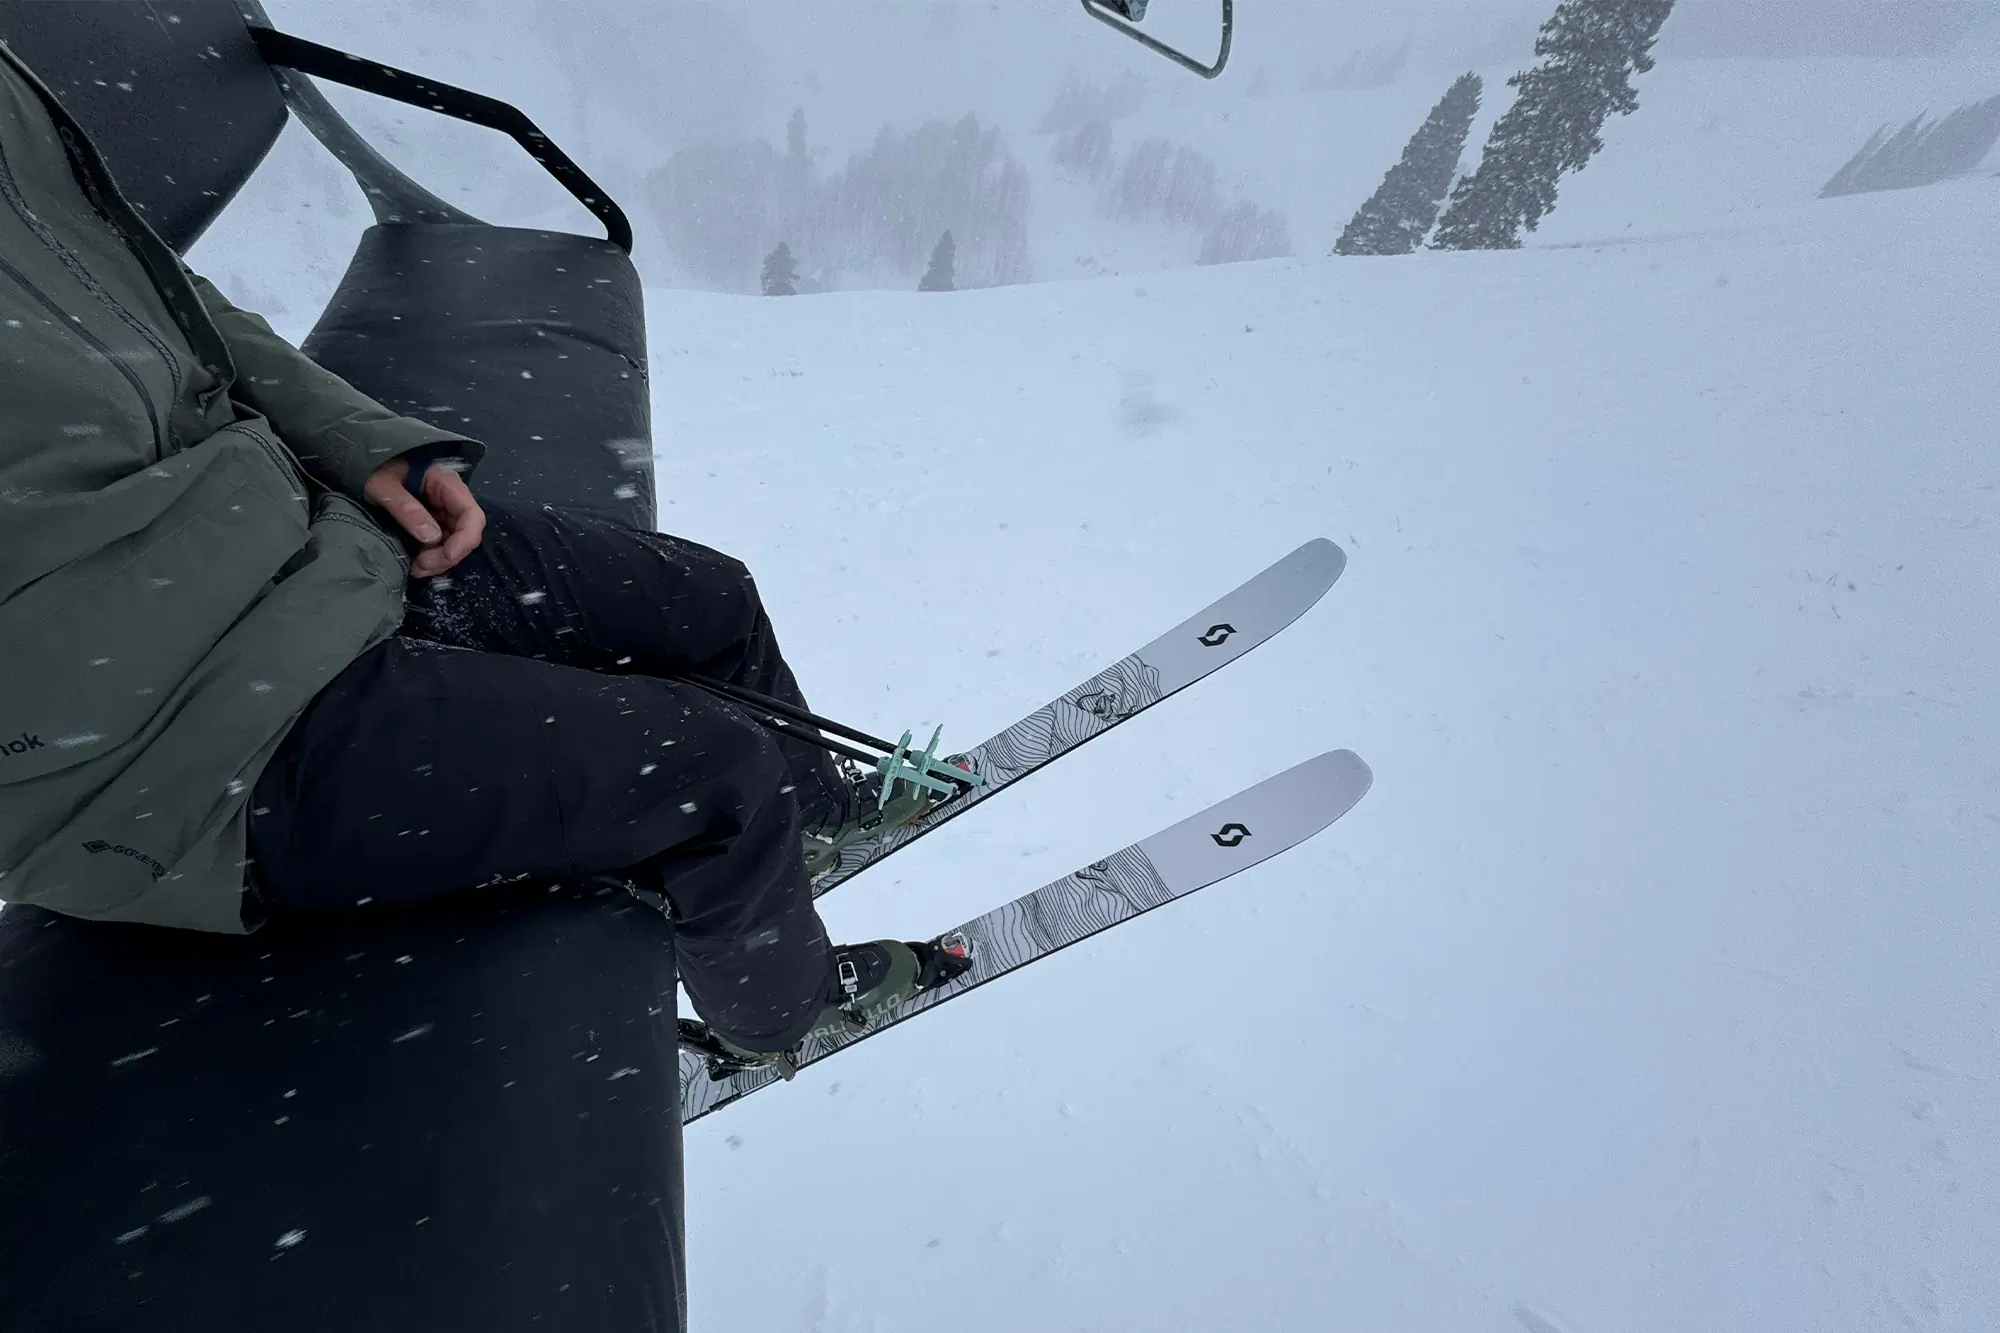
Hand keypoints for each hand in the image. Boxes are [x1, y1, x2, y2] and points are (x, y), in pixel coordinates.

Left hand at [363, 456, 485, 578]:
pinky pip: (440, 544)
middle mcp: (450, 499)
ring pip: (454, 543)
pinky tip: (415, 564)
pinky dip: (432, 559)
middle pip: (466, 533)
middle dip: (448, 555)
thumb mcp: (382, 484)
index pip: (471, 514)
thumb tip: (431, 537)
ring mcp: (441, 512)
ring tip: (416, 568)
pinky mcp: (431, 523)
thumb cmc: (372, 468)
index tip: (446, 556)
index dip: (465, 539)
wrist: (361, 464)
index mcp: (445, 483)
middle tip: (421, 566)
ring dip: (439, 561)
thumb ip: (405, 507)